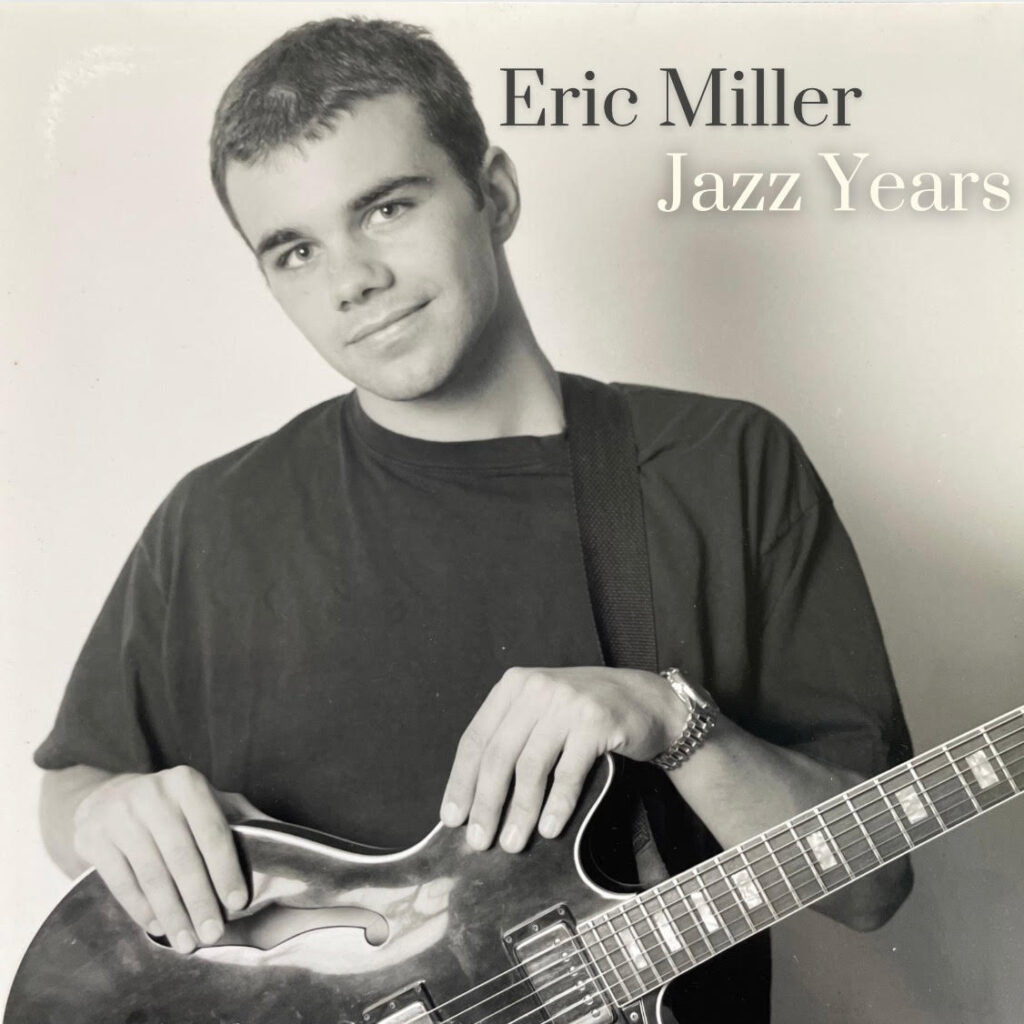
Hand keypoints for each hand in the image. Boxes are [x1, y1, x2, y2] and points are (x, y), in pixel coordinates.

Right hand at [72, 766, 264, 952]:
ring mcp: (120, 815)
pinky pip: (121, 882)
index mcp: (187, 783)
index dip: (226, 869)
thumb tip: (286, 840)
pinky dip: (141, 909)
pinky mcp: (94, 837)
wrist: (108, 797)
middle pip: (182, 859)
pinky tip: (158, 927)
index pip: (212, 831)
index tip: (238, 902)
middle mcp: (153, 794)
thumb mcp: (207, 800)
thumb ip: (242, 818)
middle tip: (213, 933)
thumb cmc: (172, 805)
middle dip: (200, 901)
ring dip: (172, 914)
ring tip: (187, 941)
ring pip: (152, 875)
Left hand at [439, 666, 684, 852]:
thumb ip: (511, 737)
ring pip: (531, 767)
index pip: (476, 738)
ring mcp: (567, 703)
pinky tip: (549, 828)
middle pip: (499, 755)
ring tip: (512, 843)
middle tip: (479, 841)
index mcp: (513, 685)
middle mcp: (536, 688)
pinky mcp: (595, 722)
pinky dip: (556, 804)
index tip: (452, 817)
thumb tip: (474, 798)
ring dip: (519, 811)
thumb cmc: (585, 713)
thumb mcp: (541, 710)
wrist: (645, 700)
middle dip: (486, 803)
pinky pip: (568, 772)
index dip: (461, 781)